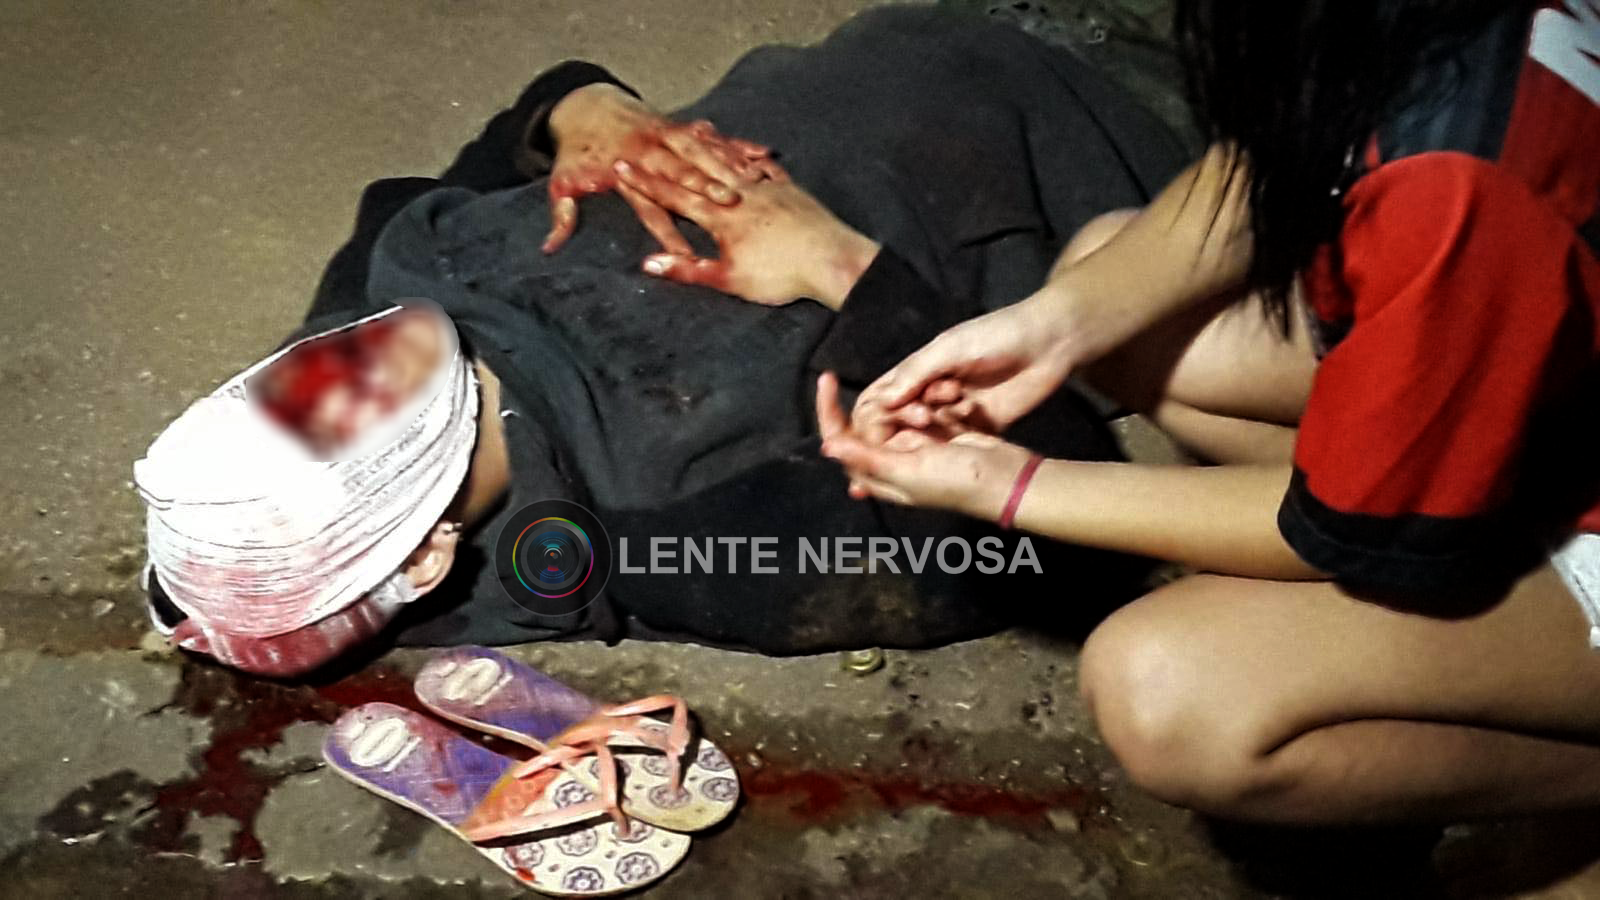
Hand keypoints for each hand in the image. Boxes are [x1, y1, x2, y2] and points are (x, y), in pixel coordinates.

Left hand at [543, 84, 779, 253]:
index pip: (651, 208)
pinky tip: (764, 155)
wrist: (584, 106)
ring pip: (706, 152)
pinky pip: (715, 137)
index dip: (668, 231)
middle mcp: (651, 153)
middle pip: (685, 174)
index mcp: (627, 172)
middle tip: (733, 205)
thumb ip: (560, 216)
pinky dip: (737, 145)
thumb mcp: (560, 184)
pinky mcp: (681, 127)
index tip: (685, 250)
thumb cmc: (576, 153)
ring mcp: (668, 136)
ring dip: (730, 167)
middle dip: (708, 188)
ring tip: (757, 181)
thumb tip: (548, 248)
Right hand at [614, 159, 879, 308]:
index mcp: (722, 217)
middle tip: (647, 136)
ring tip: (691, 131)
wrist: (833, 260)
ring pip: (730, 162)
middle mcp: (741, 194)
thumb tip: (648, 263)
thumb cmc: (781, 276)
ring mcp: (767, 187)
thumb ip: (687, 268)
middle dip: (669, 154)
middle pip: (698, 168)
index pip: (674, 195)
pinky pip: (765, 168)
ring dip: (708, 147)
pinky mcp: (791, 189)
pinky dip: (752, 158)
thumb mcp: (729, 279)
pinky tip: (749, 153)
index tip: (622, 167)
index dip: (646, 182)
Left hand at [816, 372, 1035, 520]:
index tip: (827, 379)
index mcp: (880, 476)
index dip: (829, 413)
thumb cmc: (957, 480)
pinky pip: (922, 410)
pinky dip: (930, 401)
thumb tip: (826, 446)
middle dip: (887, 407)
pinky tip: (949, 397)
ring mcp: (916, 447)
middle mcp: (893, 462)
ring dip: (912, 404)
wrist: (1008, 478)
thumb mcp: (909, 471)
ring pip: (897, 413)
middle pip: (868, 424)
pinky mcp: (938, 434)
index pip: (842, 442)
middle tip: (910, 400)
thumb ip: (868, 458)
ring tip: (936, 406)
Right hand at [850, 292, 1079, 442]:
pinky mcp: (980, 427)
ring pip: (925, 436)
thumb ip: (916, 373)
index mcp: (917, 371)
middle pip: (897, 424)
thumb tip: (881, 402)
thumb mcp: (951, 348)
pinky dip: (955, 441)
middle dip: (902, 425)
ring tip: (956, 407)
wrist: (1051, 342)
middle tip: (926, 416)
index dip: (872, 417)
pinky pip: (956, 443)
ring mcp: (954, 412)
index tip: (886, 420)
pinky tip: (966, 428)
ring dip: (932, 429)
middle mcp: (930, 394)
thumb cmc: (997, 335)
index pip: (878, 400)